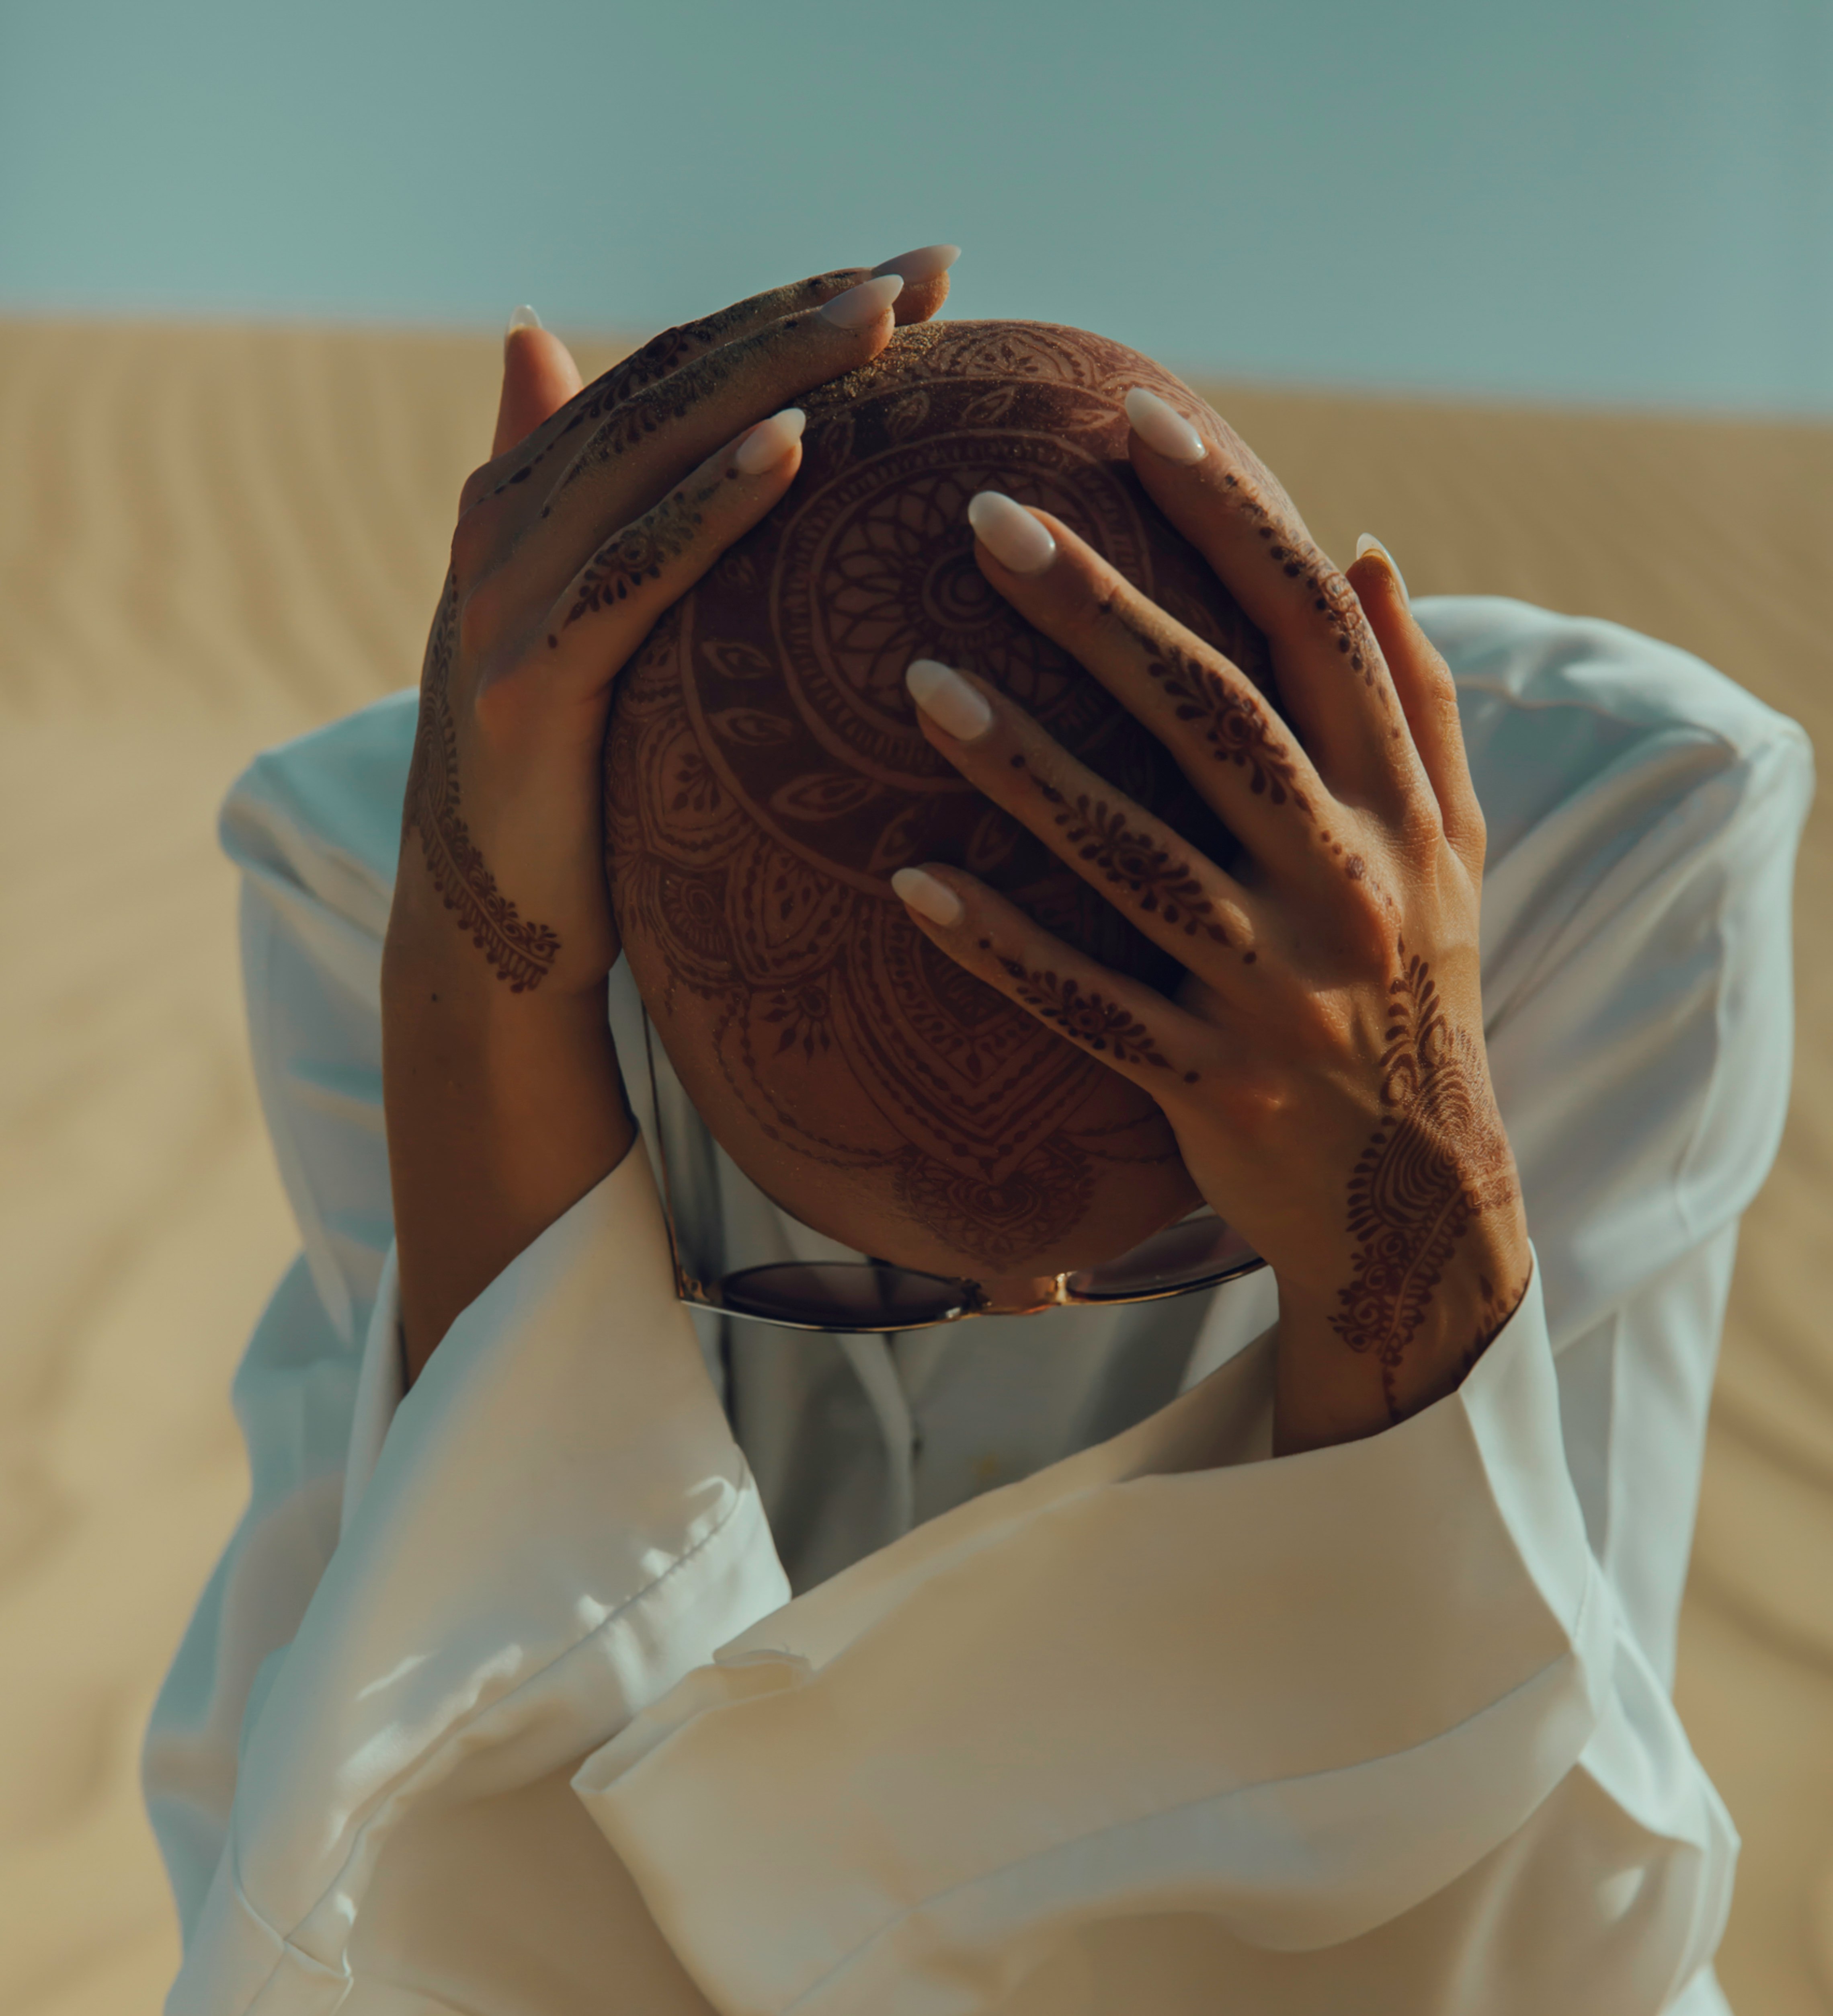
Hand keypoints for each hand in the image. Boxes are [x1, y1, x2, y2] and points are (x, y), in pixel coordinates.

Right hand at [383, 249, 959, 1379]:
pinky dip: (704, 512)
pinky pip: (628, 583)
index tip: (918, 276)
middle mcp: (510, 530)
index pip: (679, 375)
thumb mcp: (597, 641)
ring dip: (767, 380)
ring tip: (878, 322)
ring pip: (649, 461)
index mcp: (536, 503)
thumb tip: (542, 344)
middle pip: (672, 392)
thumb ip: (601, 509)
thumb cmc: (577, 787)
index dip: (787, 313)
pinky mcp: (521, 693)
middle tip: (927, 272)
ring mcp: (505, 607)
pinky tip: (794, 454)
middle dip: (800, 322)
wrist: (499, 939)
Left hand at [890, 390, 1530, 1452]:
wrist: (1419, 1193)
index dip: (1234, 521)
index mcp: (1404, 809)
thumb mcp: (1453, 845)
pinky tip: (907, 884)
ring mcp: (1279, 991)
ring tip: (917, 681)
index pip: (1317, 633)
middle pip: (1217, 722)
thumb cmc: (1421, 986)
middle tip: (987, 517)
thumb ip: (1414, 700)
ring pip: (1137, 862)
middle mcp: (1349, 885)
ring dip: (1027, 768)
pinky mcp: (1216, 1084)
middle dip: (1103, 613)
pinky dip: (1002, 948)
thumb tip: (1368, 550)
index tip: (1139, 420)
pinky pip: (1089, 1009)